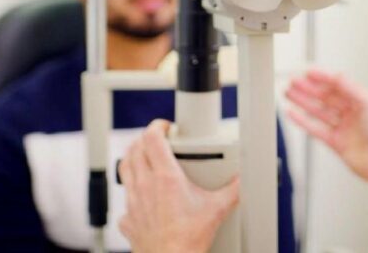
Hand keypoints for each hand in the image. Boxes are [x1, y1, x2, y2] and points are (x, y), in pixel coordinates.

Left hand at [118, 120, 239, 252]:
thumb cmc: (189, 241)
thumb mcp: (217, 209)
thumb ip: (233, 190)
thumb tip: (243, 180)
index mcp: (165, 177)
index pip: (152, 138)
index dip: (158, 126)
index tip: (166, 127)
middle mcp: (144, 185)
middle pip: (134, 148)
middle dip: (145, 139)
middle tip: (158, 140)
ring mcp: (133, 202)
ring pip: (124, 168)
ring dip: (134, 158)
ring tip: (146, 159)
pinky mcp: (128, 219)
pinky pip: (124, 198)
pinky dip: (131, 191)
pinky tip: (143, 197)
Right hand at [285, 69, 367, 196]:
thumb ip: (350, 88)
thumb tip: (337, 75)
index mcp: (362, 102)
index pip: (338, 86)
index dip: (322, 78)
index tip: (308, 73)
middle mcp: (352, 114)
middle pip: (325, 98)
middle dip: (309, 89)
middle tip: (294, 82)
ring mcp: (343, 128)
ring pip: (318, 112)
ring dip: (303, 102)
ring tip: (289, 94)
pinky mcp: (335, 143)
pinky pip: (315, 129)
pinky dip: (303, 121)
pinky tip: (293, 114)